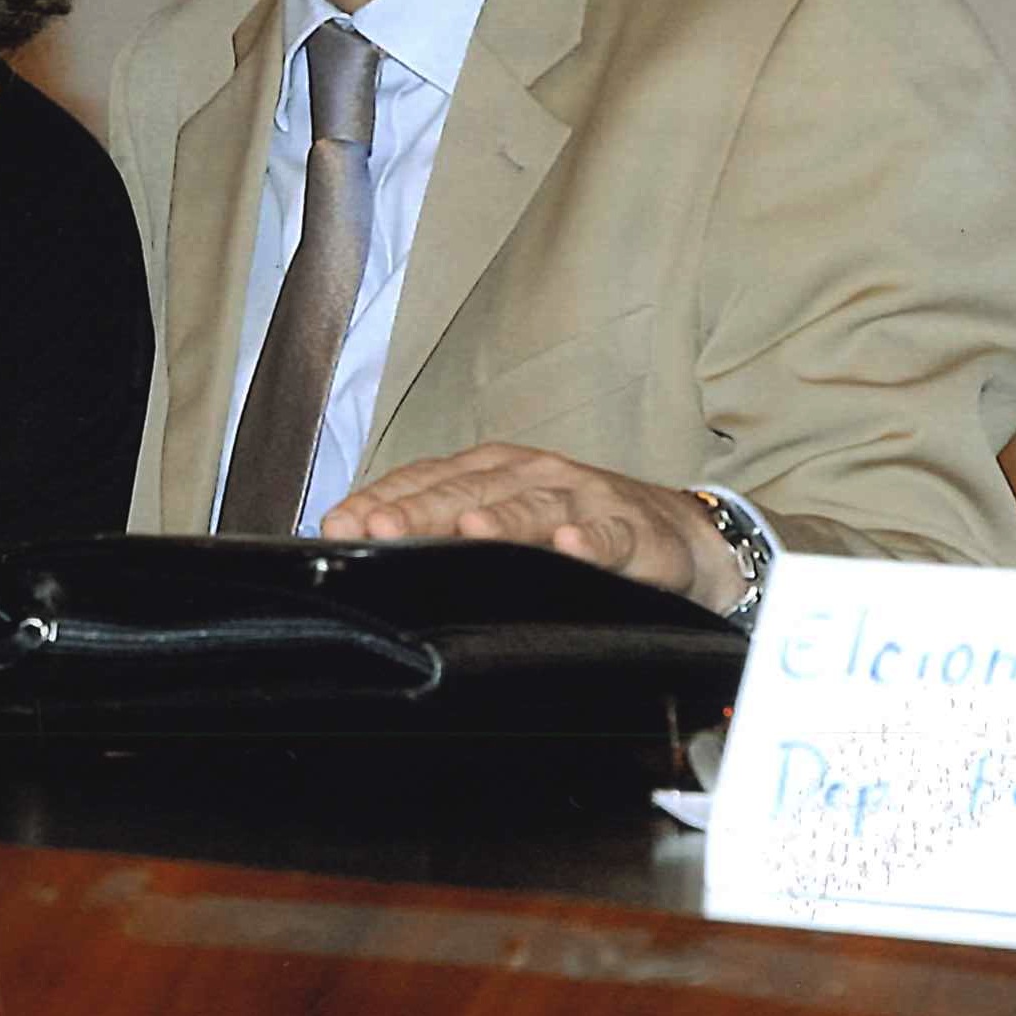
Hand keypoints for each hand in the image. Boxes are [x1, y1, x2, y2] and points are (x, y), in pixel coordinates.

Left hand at [319, 443, 746, 613]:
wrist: (676, 534)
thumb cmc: (575, 527)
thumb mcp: (506, 519)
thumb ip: (443, 528)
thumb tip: (364, 544)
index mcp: (492, 470)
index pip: (426, 479)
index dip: (382, 500)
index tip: (339, 525)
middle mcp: (532, 474)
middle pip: (469, 491)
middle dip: (421, 511)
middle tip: (379, 530)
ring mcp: (583, 499)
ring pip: (535, 508)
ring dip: (500, 520)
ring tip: (467, 531)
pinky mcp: (632, 531)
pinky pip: (610, 536)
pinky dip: (590, 540)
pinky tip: (572, 545)